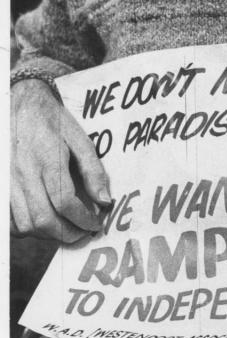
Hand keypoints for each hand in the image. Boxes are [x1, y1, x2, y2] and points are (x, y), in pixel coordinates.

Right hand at [11, 79, 111, 242]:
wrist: (19, 104)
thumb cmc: (52, 120)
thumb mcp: (80, 138)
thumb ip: (93, 170)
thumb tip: (105, 201)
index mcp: (48, 159)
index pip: (65, 203)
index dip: (83, 220)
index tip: (96, 224)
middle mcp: (24, 173)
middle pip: (43, 220)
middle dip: (67, 234)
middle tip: (83, 232)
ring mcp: (8, 181)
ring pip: (25, 225)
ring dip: (48, 234)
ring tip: (65, 227)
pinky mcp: (0, 185)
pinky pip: (9, 221)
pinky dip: (27, 228)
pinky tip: (42, 220)